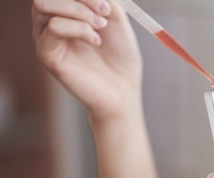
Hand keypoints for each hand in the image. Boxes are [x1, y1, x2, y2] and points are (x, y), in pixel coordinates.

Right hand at [32, 0, 141, 121]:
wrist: (123, 89)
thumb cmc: (121, 56)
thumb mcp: (116, 18)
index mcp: (65, 9)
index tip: (108, 5)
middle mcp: (50, 19)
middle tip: (105, 13)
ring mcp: (45, 36)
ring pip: (44, 4)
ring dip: (78, 10)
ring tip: (100, 26)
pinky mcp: (46, 53)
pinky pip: (53, 27)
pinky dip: (79, 29)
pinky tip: (95, 41)